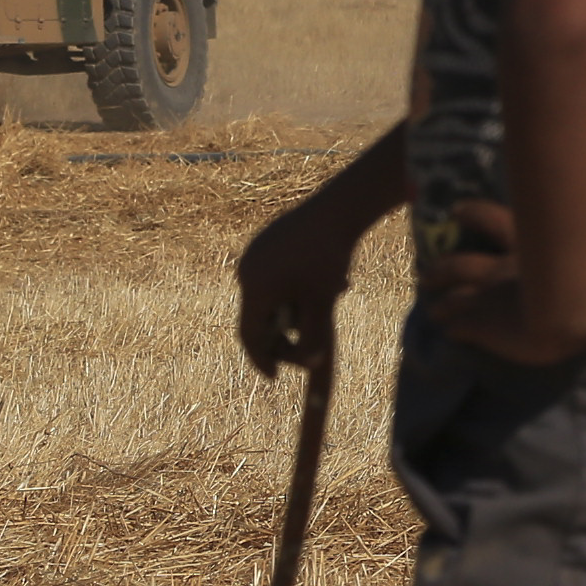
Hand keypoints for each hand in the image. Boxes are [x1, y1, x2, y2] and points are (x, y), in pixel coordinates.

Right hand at [233, 194, 352, 378]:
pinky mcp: (268, 240)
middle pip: (260, 316)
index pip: (249, 335)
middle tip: (310, 346)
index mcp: (254, 287)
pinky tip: (330, 282)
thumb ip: (314, 337)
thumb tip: (312, 366)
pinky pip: (277, 275)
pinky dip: (296, 288)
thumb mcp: (322, 303)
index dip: (262, 359)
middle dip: (286, 334)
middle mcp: (247, 270)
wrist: (337, 208)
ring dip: (296, 309)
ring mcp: (256, 253)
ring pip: (272, 295)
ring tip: (331, 300)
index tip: (275, 377)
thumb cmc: (328, 258)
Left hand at [422, 197, 585, 365]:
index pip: (496, 223)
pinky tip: (441, 331)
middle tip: (426, 268)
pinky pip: (459, 327)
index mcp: (527, 254)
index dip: (474, 215)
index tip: (455, 210)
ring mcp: (487, 299)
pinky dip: (448, 327)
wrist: (564, 318)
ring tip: (425, 297)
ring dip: (438, 295)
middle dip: (443, 265)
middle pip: (462, 263)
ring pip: (453, 294)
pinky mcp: (482, 326)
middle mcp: (500, 272)